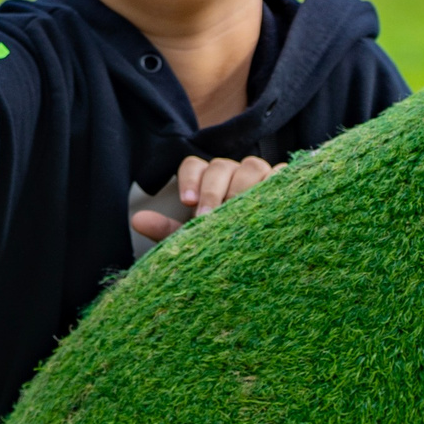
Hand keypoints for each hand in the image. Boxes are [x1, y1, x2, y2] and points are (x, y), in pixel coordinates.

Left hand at [130, 154, 274, 241]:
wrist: (264, 258)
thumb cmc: (225, 243)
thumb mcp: (197, 240)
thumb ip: (168, 231)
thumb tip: (137, 220)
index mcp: (208, 180)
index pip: (193, 165)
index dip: (190, 180)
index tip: (186, 203)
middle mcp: (233, 173)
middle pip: (220, 166)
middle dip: (213, 191)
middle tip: (209, 218)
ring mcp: (261, 176)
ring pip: (252, 167)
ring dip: (243, 188)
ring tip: (240, 215)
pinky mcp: (286, 184)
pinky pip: (283, 174)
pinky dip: (277, 185)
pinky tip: (273, 205)